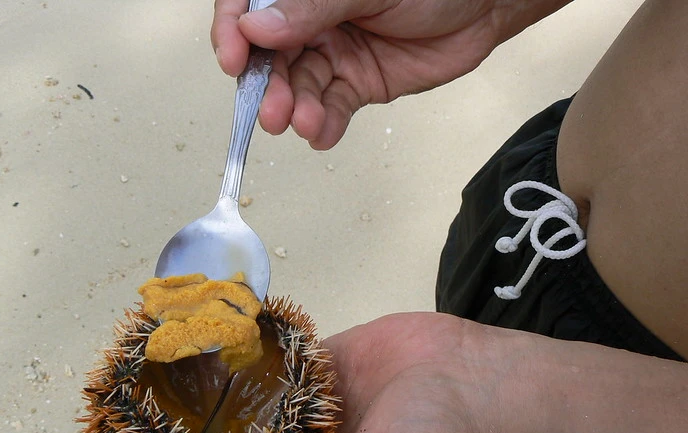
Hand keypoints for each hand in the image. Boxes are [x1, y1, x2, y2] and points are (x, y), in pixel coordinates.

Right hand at [211, 0, 565, 148]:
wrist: (486, 7)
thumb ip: (313, 8)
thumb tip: (257, 28)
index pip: (250, 6)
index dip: (232, 30)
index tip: (232, 57)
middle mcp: (313, 20)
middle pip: (270, 56)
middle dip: (266, 85)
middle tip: (271, 110)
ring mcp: (333, 53)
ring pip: (299, 86)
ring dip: (295, 108)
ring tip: (303, 121)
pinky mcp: (357, 84)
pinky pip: (332, 107)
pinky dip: (325, 124)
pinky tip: (322, 133)